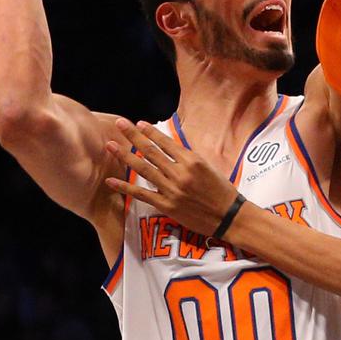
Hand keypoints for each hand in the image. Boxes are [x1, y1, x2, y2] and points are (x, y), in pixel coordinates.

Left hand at [104, 118, 241, 236]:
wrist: (229, 216)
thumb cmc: (222, 190)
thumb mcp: (209, 166)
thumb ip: (188, 157)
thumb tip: (170, 147)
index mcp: (192, 161)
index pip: (166, 142)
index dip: (150, 132)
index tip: (138, 123)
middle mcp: (180, 173)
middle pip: (151, 151)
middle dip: (133, 136)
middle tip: (119, 124)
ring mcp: (171, 190)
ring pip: (143, 169)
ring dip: (125, 156)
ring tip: (110, 145)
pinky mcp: (166, 206)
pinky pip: (142, 194)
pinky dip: (125, 187)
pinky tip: (111, 181)